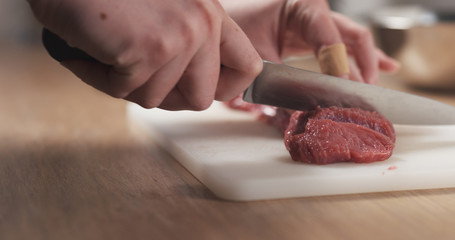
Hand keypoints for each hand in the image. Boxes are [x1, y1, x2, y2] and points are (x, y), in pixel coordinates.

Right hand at [27, 0, 261, 109]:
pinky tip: (94, 49)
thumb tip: (200, 91)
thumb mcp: (166, 13)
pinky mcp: (150, 49)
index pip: (248, 67)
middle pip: (202, 99)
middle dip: (167, 96)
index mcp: (211, 14)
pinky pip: (126, 93)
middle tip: (139, 74)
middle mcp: (203, 23)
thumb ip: (190, 46)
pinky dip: (101, 78)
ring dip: (128, 84)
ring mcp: (180, 36)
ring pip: (159, 100)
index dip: (225, 88)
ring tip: (112, 50)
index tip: (202, 88)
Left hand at [222, 0, 399, 83]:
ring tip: (376, 88)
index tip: (345, 89)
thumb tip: (305, 107)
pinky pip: (341, 44)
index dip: (340, 66)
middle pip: (351, 36)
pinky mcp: (311, 32)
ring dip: (365, 64)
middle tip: (366, 93)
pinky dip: (359, 57)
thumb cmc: (235, 28)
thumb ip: (282, 79)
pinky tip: (385, 66)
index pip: (331, 38)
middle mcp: (314, 9)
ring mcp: (315, 20)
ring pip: (350, 41)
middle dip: (362, 65)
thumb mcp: (257, 55)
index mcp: (301, 5)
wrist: (223, 20)